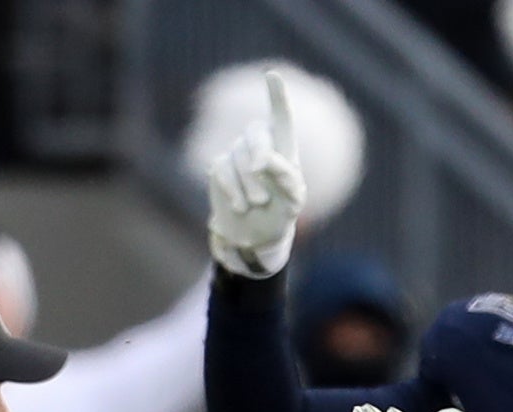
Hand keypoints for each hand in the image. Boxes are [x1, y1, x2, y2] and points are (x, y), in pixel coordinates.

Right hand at [207, 69, 304, 278]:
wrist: (256, 234)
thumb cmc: (282, 214)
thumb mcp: (293, 202)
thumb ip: (287, 179)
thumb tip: (266, 160)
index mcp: (284, 149)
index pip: (280, 118)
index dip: (276, 96)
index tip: (272, 76)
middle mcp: (259, 145)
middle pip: (256, 133)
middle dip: (258, 152)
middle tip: (262, 176)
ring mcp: (237, 154)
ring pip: (237, 155)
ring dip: (247, 183)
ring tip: (257, 203)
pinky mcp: (219, 167)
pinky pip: (220, 170)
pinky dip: (230, 189)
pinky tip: (240, 206)